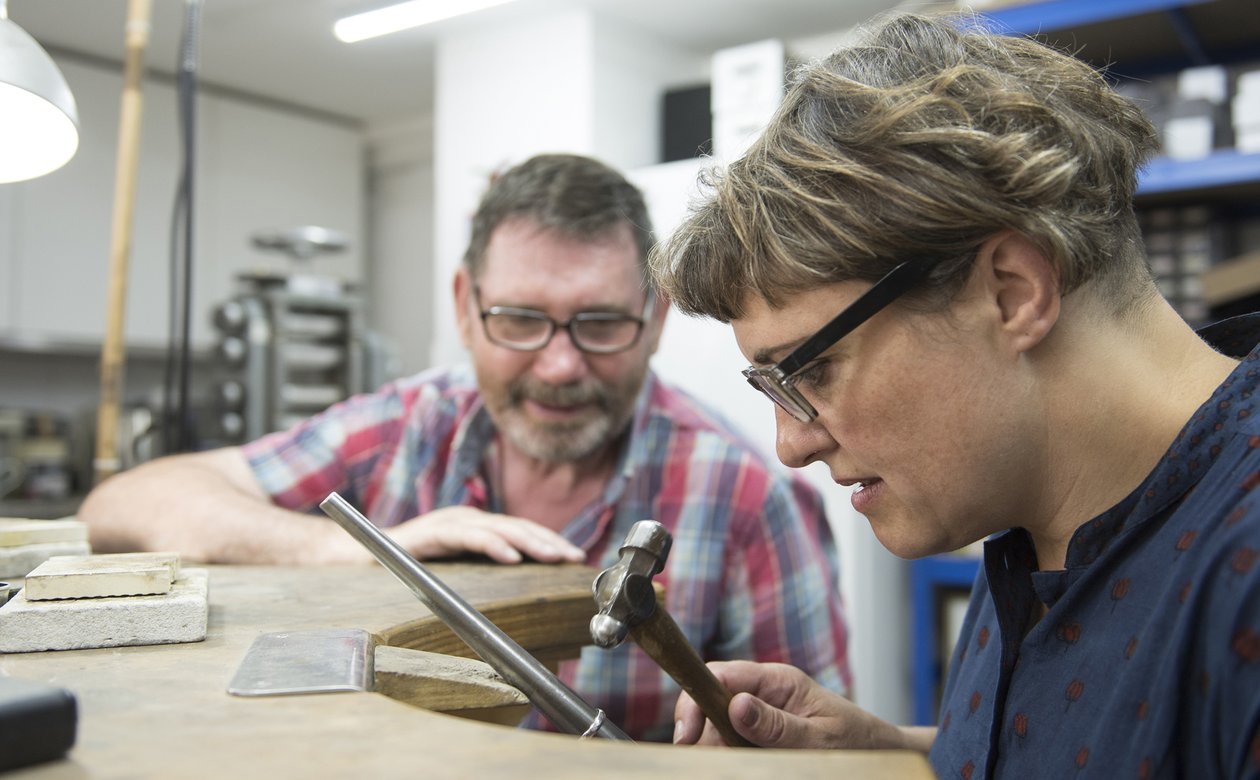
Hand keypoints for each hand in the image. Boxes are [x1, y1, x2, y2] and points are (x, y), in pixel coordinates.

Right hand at [320, 505, 585, 564]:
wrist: (356, 556)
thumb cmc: (408, 565)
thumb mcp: (453, 566)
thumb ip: (480, 567)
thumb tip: (520, 581)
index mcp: (474, 526)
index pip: (519, 530)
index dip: (548, 540)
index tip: (574, 556)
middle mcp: (465, 519)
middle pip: (516, 526)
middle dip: (548, 541)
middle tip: (574, 556)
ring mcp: (449, 523)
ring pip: (498, 528)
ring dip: (529, 542)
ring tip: (552, 555)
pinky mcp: (433, 534)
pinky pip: (467, 537)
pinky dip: (492, 545)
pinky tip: (511, 556)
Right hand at [674, 661, 909, 749]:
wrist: (883, 756)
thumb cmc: (859, 742)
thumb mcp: (821, 737)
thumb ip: (778, 725)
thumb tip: (735, 705)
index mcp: (778, 681)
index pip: (721, 675)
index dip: (696, 700)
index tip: (688, 736)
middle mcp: (763, 694)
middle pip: (710, 702)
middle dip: (700, 732)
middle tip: (701, 762)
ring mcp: (759, 716)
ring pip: (716, 730)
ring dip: (716, 751)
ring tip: (729, 767)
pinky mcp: (759, 739)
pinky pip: (731, 747)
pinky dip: (728, 760)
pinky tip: (735, 767)